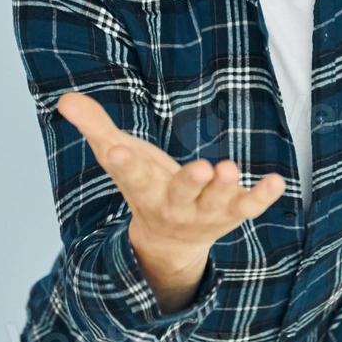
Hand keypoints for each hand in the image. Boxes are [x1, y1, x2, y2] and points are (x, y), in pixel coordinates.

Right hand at [56, 91, 286, 262]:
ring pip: (217, 202)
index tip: (117, 151)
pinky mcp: (233, 212)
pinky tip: (277, 181)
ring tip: (228, 167)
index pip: (131, 177)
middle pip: (181, 195)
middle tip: (202, 167)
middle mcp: (174, 205)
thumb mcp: (119, 158)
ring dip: (225, 187)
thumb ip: (96, 128)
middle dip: (190, 183)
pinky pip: (249, 206)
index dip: (125, 164)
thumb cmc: (144, 187)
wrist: (169, 243)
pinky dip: (263, 196)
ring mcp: (206, 212)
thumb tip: (64, 98)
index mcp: (143, 190)